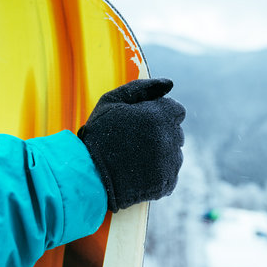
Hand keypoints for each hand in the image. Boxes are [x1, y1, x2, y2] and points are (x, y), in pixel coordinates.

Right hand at [78, 78, 185, 211]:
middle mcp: (169, 138)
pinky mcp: (167, 183)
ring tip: (135, 158)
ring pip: (175, 153)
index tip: (142, 122)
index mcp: (158, 115)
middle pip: (176, 131)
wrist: (89, 175)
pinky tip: (139, 172)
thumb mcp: (112, 101)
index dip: (159, 114)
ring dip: (161, 154)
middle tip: (134, 141)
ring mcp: (169, 162)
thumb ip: (143, 87)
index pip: (176, 110)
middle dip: (160, 133)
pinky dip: (159, 174)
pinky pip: (171, 174)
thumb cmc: (98, 135)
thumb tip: (170, 83)